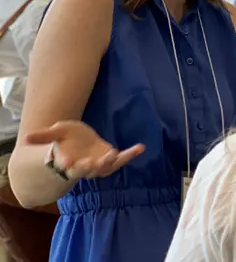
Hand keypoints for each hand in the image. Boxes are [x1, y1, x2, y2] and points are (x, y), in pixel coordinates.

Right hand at [25, 120, 144, 179]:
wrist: (77, 143)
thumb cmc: (65, 139)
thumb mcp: (55, 133)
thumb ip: (44, 136)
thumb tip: (26, 136)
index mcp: (68, 163)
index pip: (67, 166)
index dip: (68, 164)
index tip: (67, 161)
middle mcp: (84, 167)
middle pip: (87, 171)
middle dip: (91, 167)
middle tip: (95, 162)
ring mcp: (98, 165)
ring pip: (105, 169)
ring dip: (112, 162)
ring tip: (116, 153)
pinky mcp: (110, 159)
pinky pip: (121, 160)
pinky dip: (130, 155)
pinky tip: (141, 147)